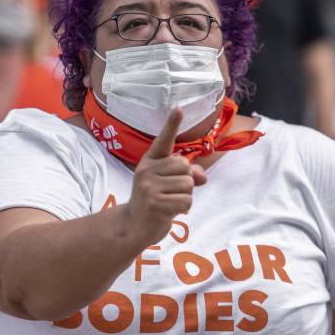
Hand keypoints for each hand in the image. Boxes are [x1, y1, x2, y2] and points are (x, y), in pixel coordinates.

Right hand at [126, 108, 207, 245]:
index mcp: (150, 161)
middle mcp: (147, 170)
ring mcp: (149, 186)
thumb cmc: (155, 200)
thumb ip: (187, 175)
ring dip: (185, 197)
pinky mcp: (155, 203)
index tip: (179, 108)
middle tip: (170, 192)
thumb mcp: (169, 184)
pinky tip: (168, 212)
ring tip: (169, 202)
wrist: (133, 226)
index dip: (172, 124)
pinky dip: (183, 209)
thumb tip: (202, 177)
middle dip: (186, 182)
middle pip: (186, 166)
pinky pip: (186, 201)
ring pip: (189, 185)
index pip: (164, 140)